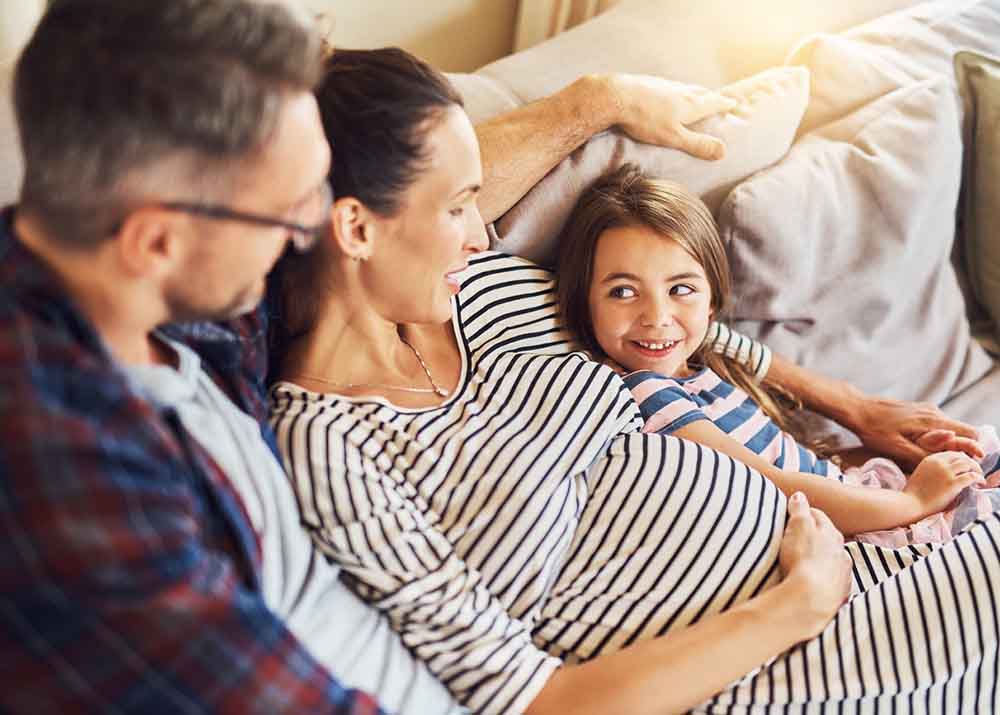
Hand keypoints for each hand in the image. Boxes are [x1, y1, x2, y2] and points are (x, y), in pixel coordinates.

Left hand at [602, 73, 736, 159]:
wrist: (616, 96)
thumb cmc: (645, 119)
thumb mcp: (674, 137)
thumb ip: (697, 144)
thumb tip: (723, 152)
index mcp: (689, 104)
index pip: (713, 103)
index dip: (724, 104)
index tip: (734, 103)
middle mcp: (680, 91)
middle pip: (701, 92)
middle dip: (711, 96)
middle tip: (718, 98)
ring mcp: (664, 85)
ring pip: (685, 87)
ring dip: (694, 91)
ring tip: (696, 95)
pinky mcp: (649, 82)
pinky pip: (668, 86)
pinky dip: (675, 90)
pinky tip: (667, 93)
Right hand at [779, 493, 850, 636]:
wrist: (811, 598)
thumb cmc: (803, 559)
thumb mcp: (797, 526)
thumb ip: (799, 509)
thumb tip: (800, 495)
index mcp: (831, 533)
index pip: (817, 516)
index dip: (803, 513)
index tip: (792, 515)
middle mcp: (842, 552)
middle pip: (827, 538)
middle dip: (815, 535)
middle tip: (797, 537)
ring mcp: (842, 573)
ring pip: (832, 559)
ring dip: (821, 558)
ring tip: (805, 561)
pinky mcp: (839, 593)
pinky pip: (832, 580)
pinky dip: (824, 578)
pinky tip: (814, 581)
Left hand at [841, 394, 982, 469]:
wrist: (857, 409)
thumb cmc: (874, 430)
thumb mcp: (897, 448)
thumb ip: (925, 453)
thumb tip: (949, 460)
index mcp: (933, 421)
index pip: (971, 433)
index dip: (972, 449)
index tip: (963, 463)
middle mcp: (934, 412)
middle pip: (962, 431)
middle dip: (959, 448)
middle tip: (944, 464)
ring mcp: (927, 410)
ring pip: (948, 429)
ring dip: (945, 444)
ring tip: (930, 457)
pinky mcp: (918, 411)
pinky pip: (935, 426)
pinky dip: (934, 437)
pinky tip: (919, 446)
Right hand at [903, 450, 983, 516]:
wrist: (910, 504)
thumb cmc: (913, 494)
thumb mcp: (921, 474)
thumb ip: (933, 470)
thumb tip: (947, 472)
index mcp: (930, 459)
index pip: (951, 454)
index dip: (961, 459)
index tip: (965, 466)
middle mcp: (938, 463)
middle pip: (961, 456)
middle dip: (970, 462)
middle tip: (976, 470)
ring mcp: (946, 472)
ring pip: (968, 464)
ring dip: (976, 469)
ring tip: (979, 477)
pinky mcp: (952, 483)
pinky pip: (971, 476)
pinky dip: (979, 478)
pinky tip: (980, 483)